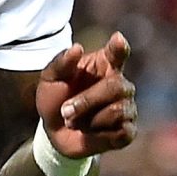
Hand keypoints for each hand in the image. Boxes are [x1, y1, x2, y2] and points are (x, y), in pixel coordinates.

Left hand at [34, 33, 135, 158]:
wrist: (53, 132)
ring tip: (73, 122)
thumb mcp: (49, 79)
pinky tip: (90, 132)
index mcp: (103, 64)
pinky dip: (100, 135)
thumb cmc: (55, 98)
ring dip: (89, 120)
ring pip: (118, 110)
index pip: (117, 52)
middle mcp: (120, 84)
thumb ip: (61, 63)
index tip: (118, 40)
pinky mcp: (127, 131)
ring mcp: (126, 107)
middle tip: (65, 111)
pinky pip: (122, 132)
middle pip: (116, 86)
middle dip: (87, 101)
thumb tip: (77, 49)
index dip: (119, 47)